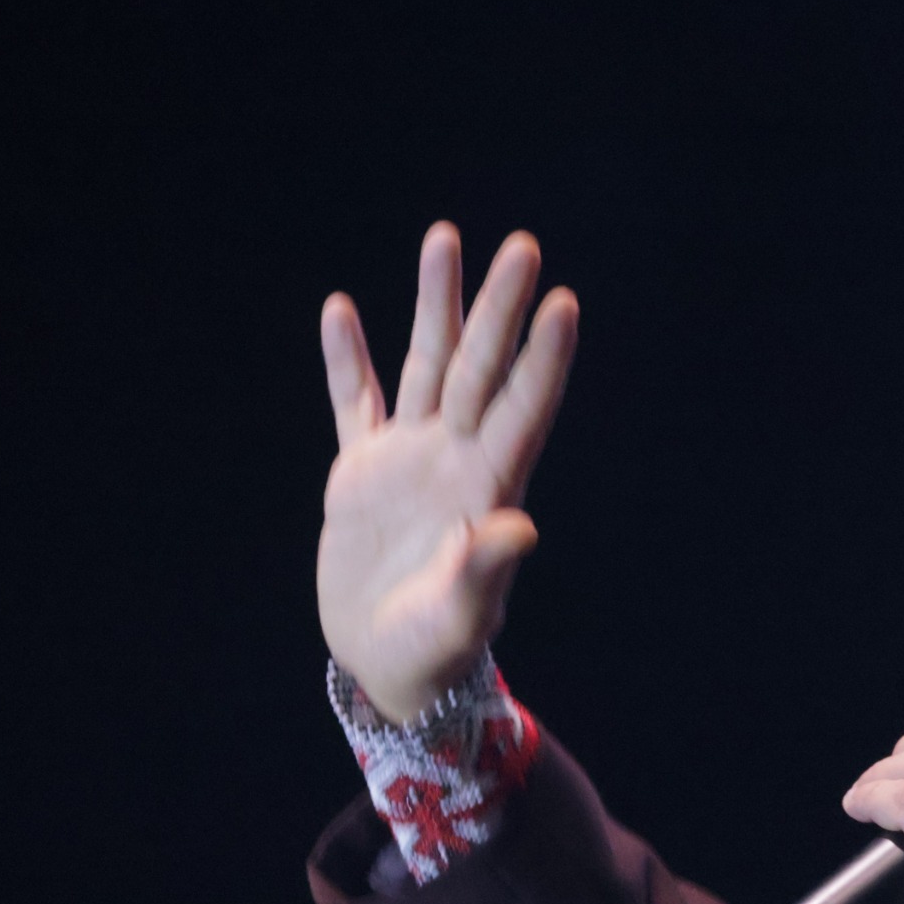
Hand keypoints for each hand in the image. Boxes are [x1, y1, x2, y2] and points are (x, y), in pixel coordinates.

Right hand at [317, 223, 579, 723]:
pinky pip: (355, 402)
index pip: (524, 407)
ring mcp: (410, 458)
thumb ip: (486, 570)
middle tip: (522, 244)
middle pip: (481, 367)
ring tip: (444, 238)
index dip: (542, 357)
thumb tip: (516, 527)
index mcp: (490, 487)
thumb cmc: (435, 649)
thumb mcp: (462, 615)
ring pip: (427, 365)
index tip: (563, 303)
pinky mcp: (361, 473)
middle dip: (498, 306)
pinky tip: (341, 309)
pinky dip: (346, 359)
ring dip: (436, 304)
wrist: (390, 665)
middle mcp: (457, 457)